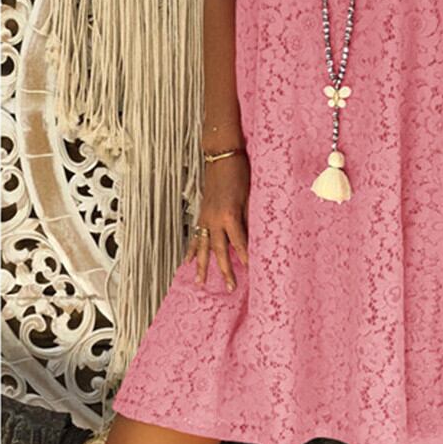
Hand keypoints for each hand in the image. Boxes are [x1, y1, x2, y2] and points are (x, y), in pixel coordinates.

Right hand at [185, 153, 249, 289]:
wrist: (221, 156)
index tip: (251, 272)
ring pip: (203, 246)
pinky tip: (188, 261)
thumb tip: (254, 238)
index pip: (239, 243)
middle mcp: (215, 219)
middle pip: (219, 250)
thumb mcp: (249, 196)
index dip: (245, 258)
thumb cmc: (239, 173)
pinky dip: (192, 248)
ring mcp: (205, 217)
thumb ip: (248, 218)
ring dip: (202, 265)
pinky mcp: (201, 214)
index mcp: (229, 215)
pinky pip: (195, 235)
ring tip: (199, 282)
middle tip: (229, 287)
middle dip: (224, 269)